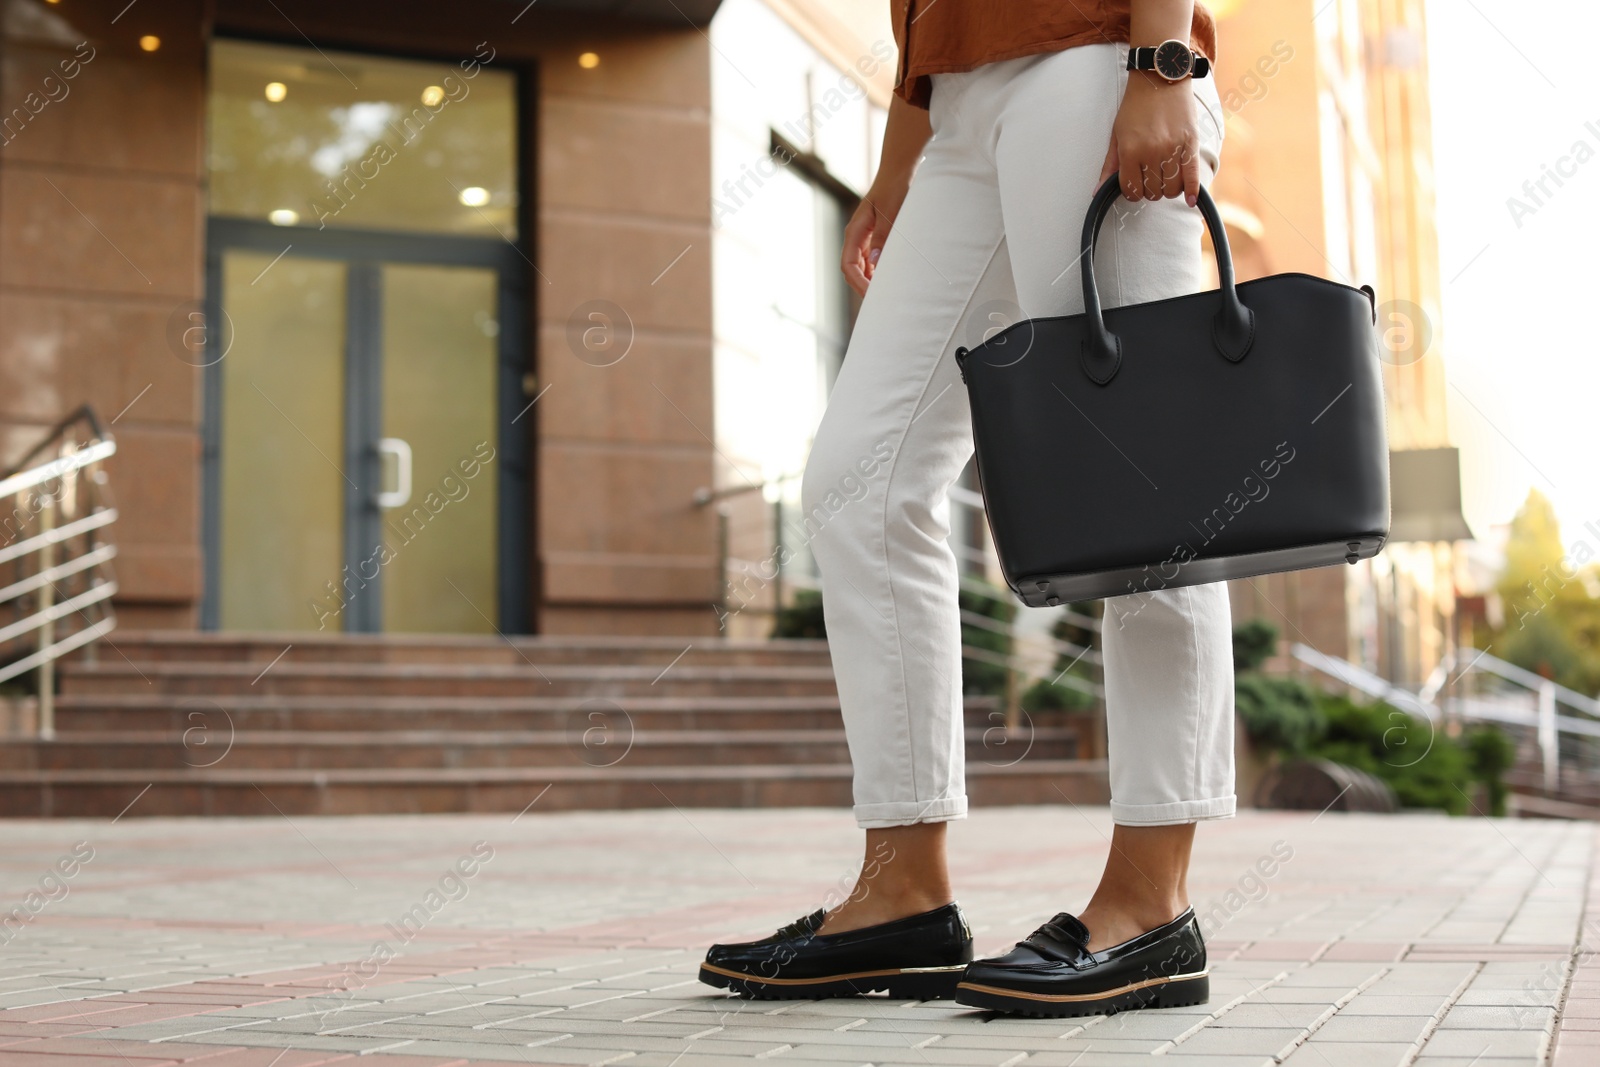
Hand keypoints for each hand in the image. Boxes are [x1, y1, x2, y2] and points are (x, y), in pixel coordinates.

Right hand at [842, 96, 929, 294]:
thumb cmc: (895, 187)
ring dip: (872, 280)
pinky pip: (872, 259)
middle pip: (853, 270)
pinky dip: (879, 271)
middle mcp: (857, 236)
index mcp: (855, 231)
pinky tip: (892, 277)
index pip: (848, 266)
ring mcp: (865, 237)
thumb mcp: (890, 212)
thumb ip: (883, 237)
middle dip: (864, 286)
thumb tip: (875, 263)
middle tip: (882, 302)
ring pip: (863, 267)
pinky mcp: (876, 236)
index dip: (858, 283)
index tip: (872, 296)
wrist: (900, 169)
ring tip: (888, 293)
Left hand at [1097, 73, 1201, 205]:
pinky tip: (1189, 200)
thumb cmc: (1135, 106)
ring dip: (1167, 189)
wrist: (1160, 77)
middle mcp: (1152, 152)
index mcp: (1130, 151)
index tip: (1134, 185)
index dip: (1132, 192)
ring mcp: (1173, 148)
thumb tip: (1098, 193)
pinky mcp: (1191, 143)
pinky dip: (1191, 191)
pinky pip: (1193, 176)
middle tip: (1149, 178)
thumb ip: (1109, 166)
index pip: (1132, 190)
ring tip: (1164, 179)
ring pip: (1172, 189)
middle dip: (1149, 190)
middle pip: (1153, 192)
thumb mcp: (1117, 135)